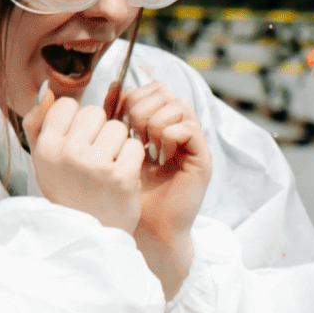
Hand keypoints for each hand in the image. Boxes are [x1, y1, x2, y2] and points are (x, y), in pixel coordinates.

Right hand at [23, 93, 143, 232]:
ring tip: (110, 164)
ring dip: (120, 143)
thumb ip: (40, 122)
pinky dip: (134, 158)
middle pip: (95, 113)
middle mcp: (68, 153)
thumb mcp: (45, 159)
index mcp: (46, 147)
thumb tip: (49, 89)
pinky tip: (124, 173)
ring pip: (119, 127)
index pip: (68, 105)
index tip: (80, 140)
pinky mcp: (121, 175)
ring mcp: (95, 164)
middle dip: (101, 130)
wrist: (90, 233)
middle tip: (98, 154)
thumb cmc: (68, 191)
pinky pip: (135, 146)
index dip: (79, 120)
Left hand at [107, 74, 211, 294]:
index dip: (134, 98)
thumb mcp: (113, 149)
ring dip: (156, 123)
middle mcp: (178, 131)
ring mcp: (192, 144)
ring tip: (149, 147)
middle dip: (142, 108)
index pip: (153, 89)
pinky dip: (169, 137)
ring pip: (178, 106)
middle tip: (135, 134)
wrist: (144, 227)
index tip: (122, 122)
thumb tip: (113, 85)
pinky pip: (188, 129)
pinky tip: (160, 157)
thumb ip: (114, 118)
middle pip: (166, 92)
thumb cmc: (125, 193)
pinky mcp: (201, 159)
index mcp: (159, 125)